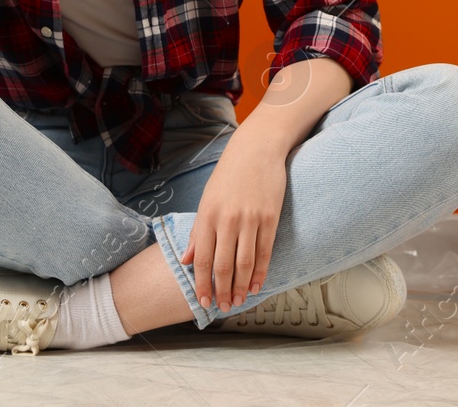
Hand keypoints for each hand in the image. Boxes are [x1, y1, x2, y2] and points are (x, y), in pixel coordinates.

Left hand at [181, 138, 287, 312]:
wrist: (257, 149)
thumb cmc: (229, 175)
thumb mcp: (207, 200)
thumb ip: (197, 232)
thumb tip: (187, 260)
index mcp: (207, 216)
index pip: (203, 260)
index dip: (202, 285)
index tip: (202, 302)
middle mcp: (228, 220)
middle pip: (223, 266)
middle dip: (222, 291)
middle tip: (223, 307)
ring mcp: (250, 219)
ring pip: (244, 263)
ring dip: (241, 286)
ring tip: (238, 301)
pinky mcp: (270, 217)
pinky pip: (265, 251)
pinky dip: (260, 272)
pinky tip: (256, 284)